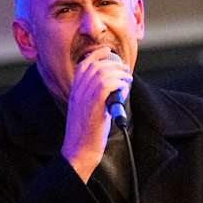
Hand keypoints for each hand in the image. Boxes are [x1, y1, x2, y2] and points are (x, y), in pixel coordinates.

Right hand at [60, 46, 131, 182]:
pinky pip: (106, 85)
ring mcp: (84, 98)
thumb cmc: (86, 135)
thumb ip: (94, 98)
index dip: (96, 55)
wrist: (79, 151)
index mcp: (74, 92)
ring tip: (127, 78)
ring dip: (118, 72)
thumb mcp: (86, 111)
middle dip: (112, 62)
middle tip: (125, 68)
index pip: (83, 65)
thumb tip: (114, 89)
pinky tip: (125, 86)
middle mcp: (77, 92)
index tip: (109, 52)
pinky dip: (118, 82)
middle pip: (94, 65)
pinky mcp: (94, 106)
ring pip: (102, 73)